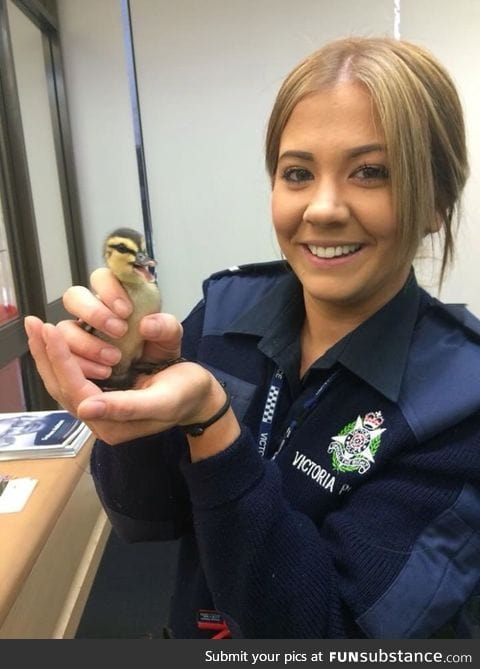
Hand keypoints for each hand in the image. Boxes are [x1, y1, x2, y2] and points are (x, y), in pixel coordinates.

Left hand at [24, 315, 228, 445]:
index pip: (76, 391)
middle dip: (46, 355)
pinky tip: (51, 339)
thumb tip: (85, 407)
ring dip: (49, 354)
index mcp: (112, 425)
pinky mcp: (102, 389)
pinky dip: (60, 355)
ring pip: (62, 380)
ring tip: (38, 328)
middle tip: (34, 324)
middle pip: (60, 386)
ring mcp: (99, 403)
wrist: (200, 395)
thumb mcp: (162, 400)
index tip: (50, 331)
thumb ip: (127, 406)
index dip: (62, 361)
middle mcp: (99, 416)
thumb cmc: (186, 394)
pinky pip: (73, 374)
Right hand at [57, 268, 181, 380]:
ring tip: (114, 358)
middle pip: (73, 296)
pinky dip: (82, 364)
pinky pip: (63, 356)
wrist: (154, 379)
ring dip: (86, 343)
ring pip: (64, 328)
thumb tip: (147, 325)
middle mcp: (93, 312)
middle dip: (93, 312)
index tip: (126, 310)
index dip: (109, 290)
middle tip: (119, 331)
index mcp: (116, 297)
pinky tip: (104, 371)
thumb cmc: (159, 351)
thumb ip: (166, 327)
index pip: (101, 278)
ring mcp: (80, 334)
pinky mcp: (74, 357)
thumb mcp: (170, 338)